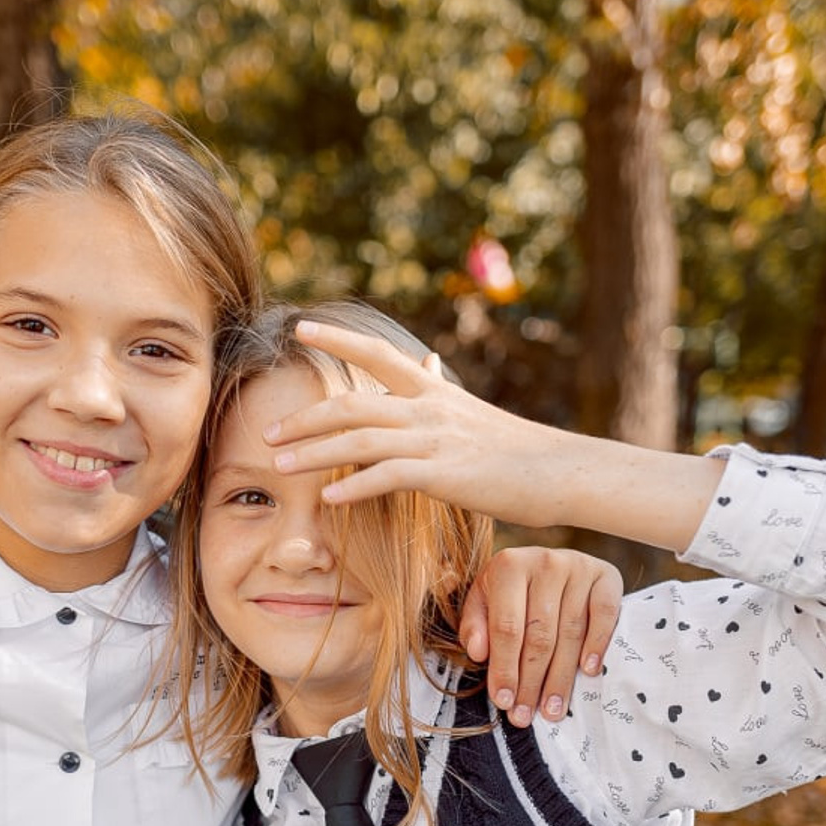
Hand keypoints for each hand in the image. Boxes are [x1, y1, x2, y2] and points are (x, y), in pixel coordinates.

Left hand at [266, 320, 548, 523]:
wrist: (560, 470)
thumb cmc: (516, 448)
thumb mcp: (472, 410)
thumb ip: (440, 390)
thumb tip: (426, 362)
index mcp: (432, 389)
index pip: (376, 352)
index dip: (337, 337)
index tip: (300, 328)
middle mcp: (428, 407)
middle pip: (351, 403)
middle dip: (304, 417)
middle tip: (266, 431)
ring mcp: (434, 439)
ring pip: (359, 439)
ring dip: (313, 452)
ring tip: (278, 465)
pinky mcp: (443, 473)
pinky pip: (388, 476)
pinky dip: (354, 486)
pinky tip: (328, 498)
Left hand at [460, 547, 621, 725]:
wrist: (548, 565)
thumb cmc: (510, 592)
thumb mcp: (482, 602)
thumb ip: (474, 626)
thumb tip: (478, 653)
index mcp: (508, 566)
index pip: (507, 628)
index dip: (505, 669)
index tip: (504, 702)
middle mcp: (545, 562)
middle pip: (540, 636)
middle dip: (531, 682)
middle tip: (525, 716)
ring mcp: (579, 567)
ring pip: (571, 633)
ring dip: (561, 677)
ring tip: (552, 709)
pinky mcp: (607, 576)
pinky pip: (605, 615)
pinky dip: (597, 644)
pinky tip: (588, 671)